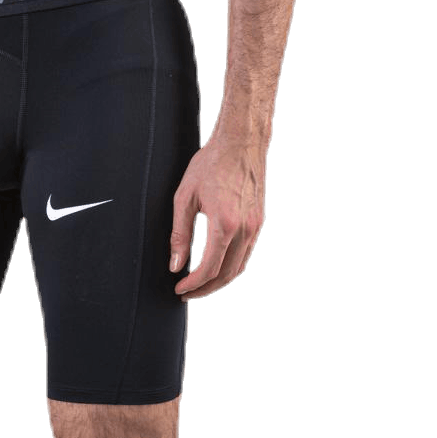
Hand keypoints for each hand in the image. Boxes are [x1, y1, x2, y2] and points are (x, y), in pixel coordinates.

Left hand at [169, 137, 265, 300]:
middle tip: (187, 294)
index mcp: (225, 224)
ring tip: (200, 285)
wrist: (241, 143)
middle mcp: (245, 229)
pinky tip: (217, 266)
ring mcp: (256, 226)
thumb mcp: (184, 197)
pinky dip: (232, 266)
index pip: (209, 269)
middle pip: (226, 275)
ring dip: (220, 281)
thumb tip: (176, 264)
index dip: (193, 284)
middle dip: (206, 289)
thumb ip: (179, 234)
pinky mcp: (260, 221)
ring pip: (240, 267)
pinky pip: (247, 253)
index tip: (179, 289)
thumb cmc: (211, 164)